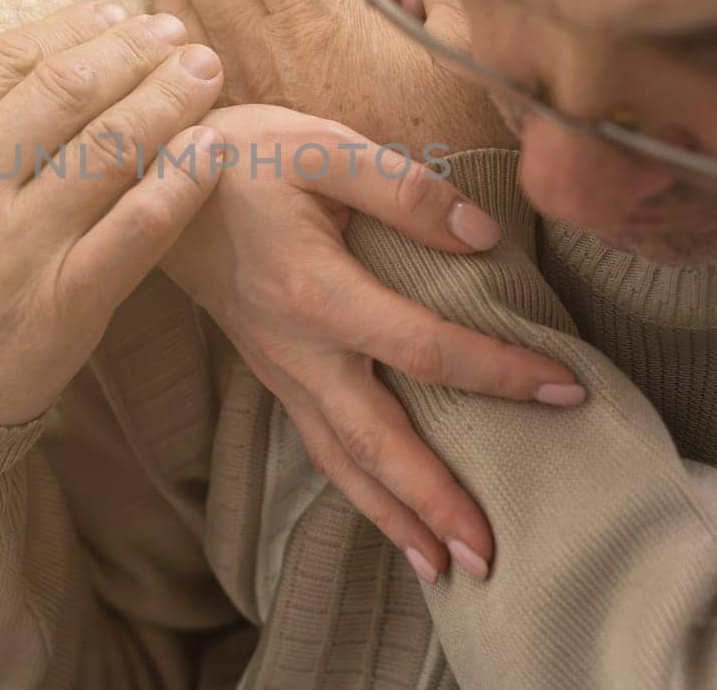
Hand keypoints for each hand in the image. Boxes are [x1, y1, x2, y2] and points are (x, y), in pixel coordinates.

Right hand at [0, 0, 225, 425]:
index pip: (10, 58)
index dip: (74, 28)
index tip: (117, 14)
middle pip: (69, 92)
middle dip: (135, 51)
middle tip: (178, 31)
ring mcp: (14, 249)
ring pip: (109, 149)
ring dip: (170, 99)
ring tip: (207, 71)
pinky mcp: (62, 307)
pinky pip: (136, 230)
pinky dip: (181, 183)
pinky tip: (213, 148)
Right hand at [162, 104, 584, 583]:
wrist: (152, 178)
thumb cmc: (243, 155)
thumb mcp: (322, 146)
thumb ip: (404, 189)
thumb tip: (483, 236)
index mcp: (315, 293)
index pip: (423, 349)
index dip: (497, 372)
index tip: (564, 390)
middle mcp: (297, 349)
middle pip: (375, 443)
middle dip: (433, 503)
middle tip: (489, 557)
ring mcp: (280, 368)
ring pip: (341, 460)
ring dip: (393, 518)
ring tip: (444, 570)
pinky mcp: (272, 371)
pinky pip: (320, 445)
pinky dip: (358, 490)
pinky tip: (389, 513)